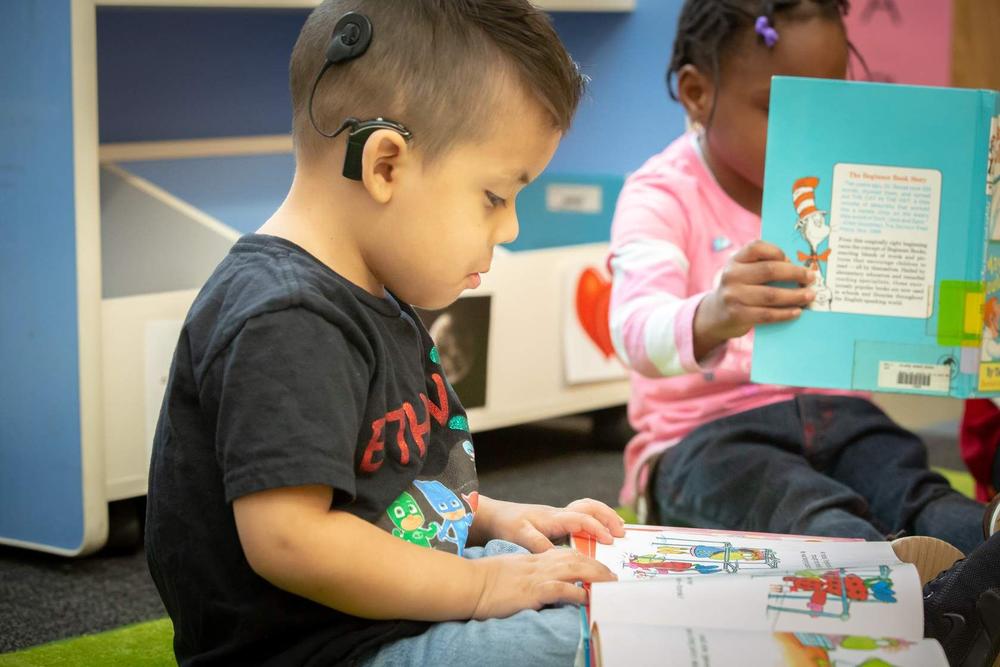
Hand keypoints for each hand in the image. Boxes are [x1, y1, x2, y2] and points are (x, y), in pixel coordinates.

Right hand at [470, 548, 616, 618]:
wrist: (469, 583)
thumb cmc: (486, 580)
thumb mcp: (512, 571)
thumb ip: (529, 573)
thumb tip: (543, 585)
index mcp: (534, 559)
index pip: (566, 554)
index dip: (585, 559)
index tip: (598, 567)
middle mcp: (539, 564)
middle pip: (575, 558)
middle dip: (597, 567)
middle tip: (613, 577)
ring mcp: (536, 576)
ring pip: (573, 569)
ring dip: (595, 576)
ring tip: (610, 585)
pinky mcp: (532, 591)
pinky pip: (560, 589)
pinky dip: (575, 593)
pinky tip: (586, 598)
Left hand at [479, 497, 625, 552]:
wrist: (494, 516)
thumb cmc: (506, 525)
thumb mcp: (519, 535)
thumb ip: (538, 543)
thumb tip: (556, 554)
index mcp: (553, 517)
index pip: (581, 519)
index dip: (597, 528)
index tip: (609, 540)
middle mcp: (559, 514)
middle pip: (590, 507)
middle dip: (608, 517)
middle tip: (622, 533)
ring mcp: (559, 516)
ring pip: (588, 508)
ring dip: (605, 516)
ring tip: (619, 529)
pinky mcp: (557, 521)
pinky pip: (582, 516)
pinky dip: (596, 520)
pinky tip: (601, 533)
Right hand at [694, 240, 814, 356]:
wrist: (716, 315)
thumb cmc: (740, 290)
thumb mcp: (744, 272)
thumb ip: (763, 266)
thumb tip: (798, 268)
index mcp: (735, 260)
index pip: (757, 248)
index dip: (778, 252)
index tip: (793, 260)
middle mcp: (731, 275)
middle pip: (769, 270)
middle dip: (795, 273)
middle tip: (811, 277)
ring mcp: (733, 296)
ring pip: (771, 295)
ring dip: (795, 295)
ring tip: (809, 295)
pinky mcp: (737, 315)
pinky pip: (767, 314)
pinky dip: (785, 313)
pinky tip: (797, 312)